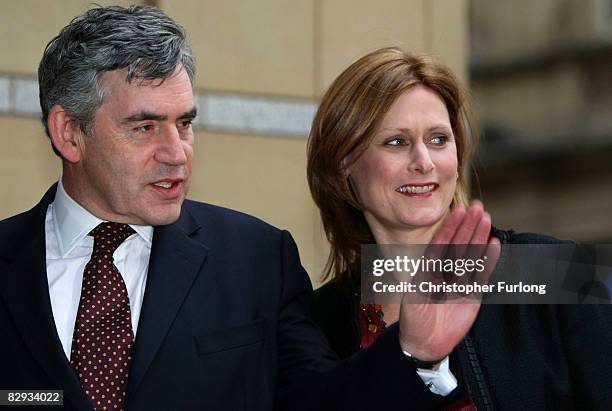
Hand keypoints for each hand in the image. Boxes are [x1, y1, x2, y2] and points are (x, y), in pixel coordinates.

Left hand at [398, 200, 500, 360]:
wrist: (425, 344)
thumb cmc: (413, 320)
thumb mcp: (413, 298)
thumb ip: (423, 280)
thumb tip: (430, 263)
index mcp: (428, 269)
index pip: (440, 244)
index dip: (449, 228)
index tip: (457, 211)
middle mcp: (444, 272)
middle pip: (458, 245)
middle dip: (466, 226)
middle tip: (476, 206)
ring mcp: (459, 281)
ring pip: (471, 255)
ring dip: (478, 236)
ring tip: (485, 217)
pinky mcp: (472, 294)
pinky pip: (482, 274)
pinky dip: (488, 260)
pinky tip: (494, 243)